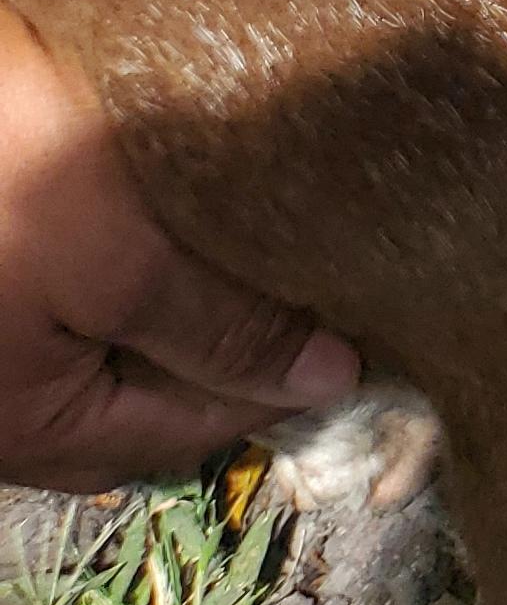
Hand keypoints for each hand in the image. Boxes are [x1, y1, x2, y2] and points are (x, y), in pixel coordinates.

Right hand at [0, 1, 355, 491]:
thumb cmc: (0, 174)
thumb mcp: (114, 265)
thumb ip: (215, 333)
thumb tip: (326, 384)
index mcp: (33, 427)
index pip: (195, 430)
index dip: (286, 388)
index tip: (372, 337)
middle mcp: (13, 399)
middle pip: (161, 388)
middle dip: (247, 343)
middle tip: (344, 283)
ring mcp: (13, 331)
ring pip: (135, 333)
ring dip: (206, 293)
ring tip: (296, 240)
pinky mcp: (16, 261)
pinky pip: (106, 283)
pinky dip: (164, 255)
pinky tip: (221, 206)